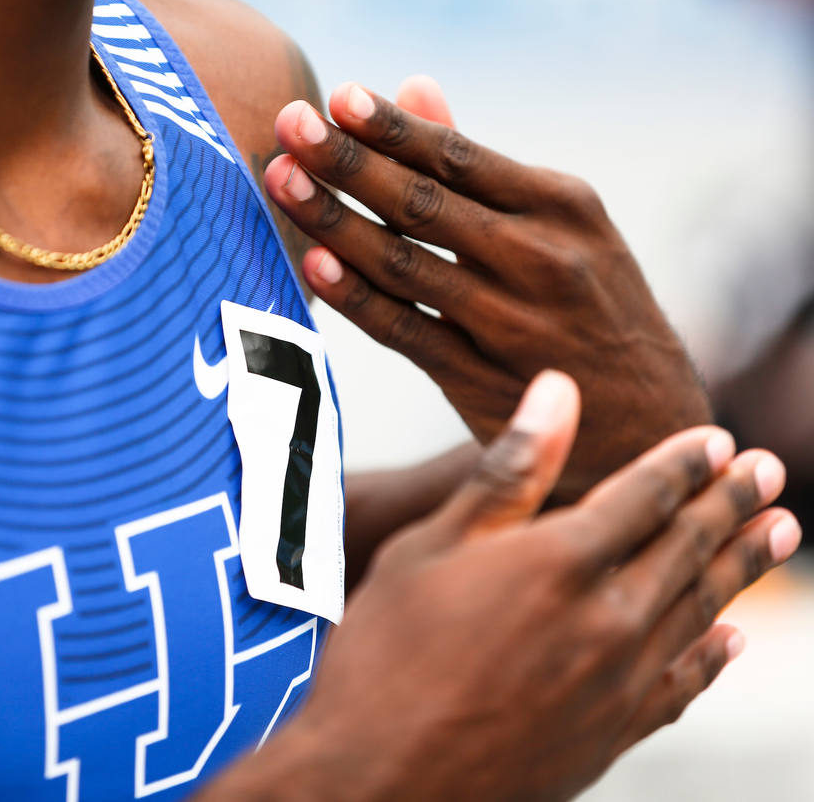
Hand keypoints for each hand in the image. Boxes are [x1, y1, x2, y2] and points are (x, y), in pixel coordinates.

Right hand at [200, 371, 799, 801]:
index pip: (646, 495)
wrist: (380, 781)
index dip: (685, 463)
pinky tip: (730, 640)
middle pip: (688, 547)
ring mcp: (618, 683)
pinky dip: (712, 656)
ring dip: (742, 566)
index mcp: (561, 561)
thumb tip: (558, 390)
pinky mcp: (612, 735)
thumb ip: (507, 471)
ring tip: (779, 532)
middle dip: (732, 503)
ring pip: (700, 609)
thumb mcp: (429, 546)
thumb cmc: (385, 653)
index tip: (718, 440)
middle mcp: (608, 619)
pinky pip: (683, 685)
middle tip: (769, 472)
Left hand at [264, 83, 710, 500]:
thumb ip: (477, 165)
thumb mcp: (562, 226)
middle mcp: (543, 257)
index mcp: (563, 206)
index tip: (337, 95)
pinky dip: (357, 298)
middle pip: (424, 203)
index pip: (460, 156)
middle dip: (349, 161)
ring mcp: (511, 322)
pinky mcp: (482, 380)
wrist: (646, 424)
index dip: (392, 127)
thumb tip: (413, 85)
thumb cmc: (589, 306)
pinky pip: (406, 331)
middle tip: (289, 122)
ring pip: (405, 264)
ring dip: (335, 221)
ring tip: (280, 178)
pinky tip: (313, 264)